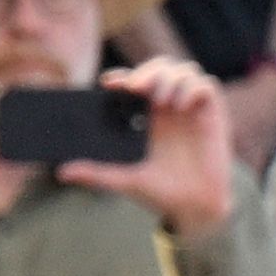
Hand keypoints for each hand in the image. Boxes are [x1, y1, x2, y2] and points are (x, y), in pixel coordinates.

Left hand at [59, 58, 238, 238]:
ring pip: (183, 70)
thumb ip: (95, 173)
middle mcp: (170, 108)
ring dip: (169, 77)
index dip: (123, 75)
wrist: (194, 208)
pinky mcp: (213, 116)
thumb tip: (62, 172)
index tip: (108, 83)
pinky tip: (180, 105)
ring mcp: (192, 110)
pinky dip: (192, 88)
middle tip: (135, 87)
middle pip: (160, 67)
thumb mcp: (123, 179)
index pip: (135, 81)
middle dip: (147, 71)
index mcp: (147, 116)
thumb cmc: (160, 192)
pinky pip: (206, 86)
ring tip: (160, 100)